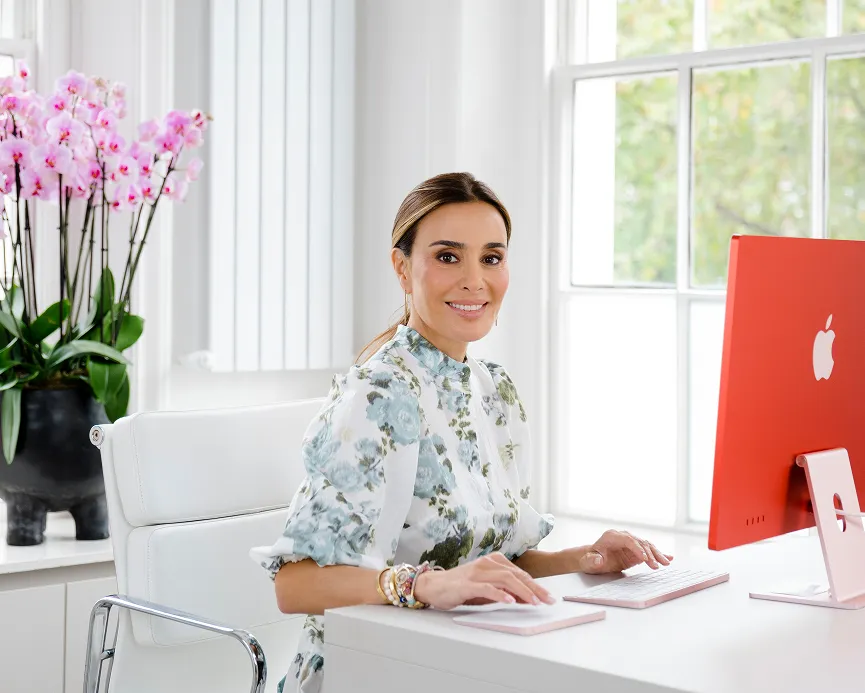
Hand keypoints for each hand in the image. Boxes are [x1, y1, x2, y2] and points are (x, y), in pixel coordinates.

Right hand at [412, 553, 556, 609]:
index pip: (520, 574)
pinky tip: (510, 602)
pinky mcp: (467, 584)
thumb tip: (526, 599)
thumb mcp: (486, 587)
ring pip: (506, 579)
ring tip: (534, 602)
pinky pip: (487, 588)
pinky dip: (500, 594)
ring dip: (522, 591)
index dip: (536, 585)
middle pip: (516, 575)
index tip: (548, 597)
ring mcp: (477, 572)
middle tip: (548, 600)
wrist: (433, 585)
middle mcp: (487, 563)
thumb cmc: (461, 587)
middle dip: (535, 588)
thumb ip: (504, 590)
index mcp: (494, 561)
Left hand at [576, 530, 672, 574]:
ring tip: (665, 563)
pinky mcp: (635, 551)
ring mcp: (631, 543)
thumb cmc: (589, 560)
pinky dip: (658, 554)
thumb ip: (592, 560)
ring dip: (656, 554)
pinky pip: (648, 551)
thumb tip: (598, 559)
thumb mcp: (588, 561)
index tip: (645, 558)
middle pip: (640, 542)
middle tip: (657, 565)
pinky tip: (668, 557)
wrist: (591, 560)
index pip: (628, 539)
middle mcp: (623, 537)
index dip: (637, 548)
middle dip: (650, 553)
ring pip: (647, 546)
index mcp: (612, 536)